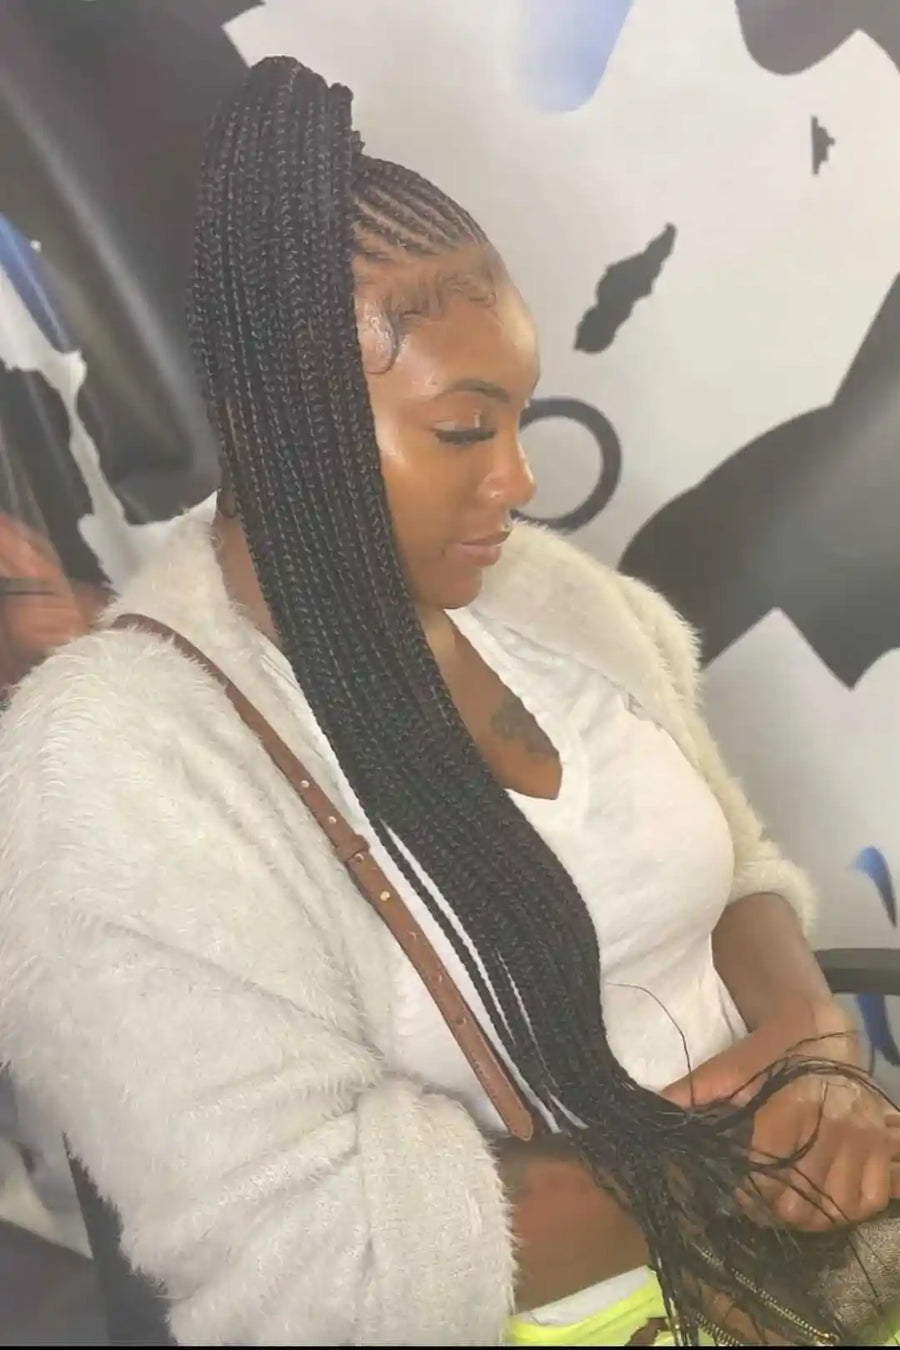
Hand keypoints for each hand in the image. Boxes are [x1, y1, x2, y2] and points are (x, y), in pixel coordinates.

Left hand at [666, 995, 899, 1230]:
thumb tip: (655, 1113)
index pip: (763, 1174)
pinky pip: (868, 1202)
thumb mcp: (731, 1066)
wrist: (824, 1028)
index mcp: (789, 1109)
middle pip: (796, 1204)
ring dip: (804, 1216)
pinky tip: (823, 1197)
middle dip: (768, 1209)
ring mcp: (861, 1142)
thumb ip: (695, 1092)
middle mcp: (831, 1130)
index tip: (728, 1188)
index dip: (739, 1191)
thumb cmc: (772, 1050)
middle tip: (753, 1199)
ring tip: (784, 1202)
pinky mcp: (880, 1148)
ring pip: (831, 1211)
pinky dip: (844, 1209)